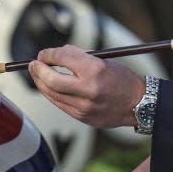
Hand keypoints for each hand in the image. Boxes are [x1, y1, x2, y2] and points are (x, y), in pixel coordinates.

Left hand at [28, 44, 144, 127]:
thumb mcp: (103, 60)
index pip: (62, 58)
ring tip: (37, 74)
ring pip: (52, 94)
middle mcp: (88, 89)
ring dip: (40, 83)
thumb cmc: (122, 79)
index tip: (44, 54)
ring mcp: (84, 106)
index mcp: (95, 70)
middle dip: (38, 70)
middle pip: (51, 79)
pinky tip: (48, 87)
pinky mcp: (82, 118)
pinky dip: (51, 94)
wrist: (139, 104)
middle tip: (33, 64)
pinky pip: (60, 105)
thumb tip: (55, 55)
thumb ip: (78, 56)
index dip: (49, 54)